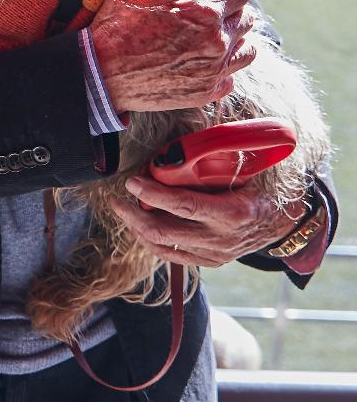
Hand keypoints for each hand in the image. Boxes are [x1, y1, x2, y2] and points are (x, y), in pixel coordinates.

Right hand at [91, 0, 258, 111]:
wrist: (100, 73)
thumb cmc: (115, 25)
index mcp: (205, 13)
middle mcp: (217, 43)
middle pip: (247, 21)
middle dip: (233, 11)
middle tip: (214, 11)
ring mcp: (214, 71)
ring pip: (247, 51)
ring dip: (236, 40)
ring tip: (215, 36)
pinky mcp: (206, 92)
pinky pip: (230, 79)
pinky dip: (222, 69)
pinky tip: (203, 61)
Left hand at [109, 176, 306, 266]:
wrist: (284, 222)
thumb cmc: (261, 187)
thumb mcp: (247, 170)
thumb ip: (217, 159)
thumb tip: (183, 139)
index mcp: (233, 213)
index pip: (184, 205)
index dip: (153, 194)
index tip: (132, 181)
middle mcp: (222, 239)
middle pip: (165, 231)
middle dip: (133, 214)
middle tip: (116, 197)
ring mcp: (215, 254)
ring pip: (163, 246)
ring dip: (136, 227)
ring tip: (122, 208)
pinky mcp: (209, 262)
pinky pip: (170, 255)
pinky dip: (150, 240)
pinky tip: (138, 225)